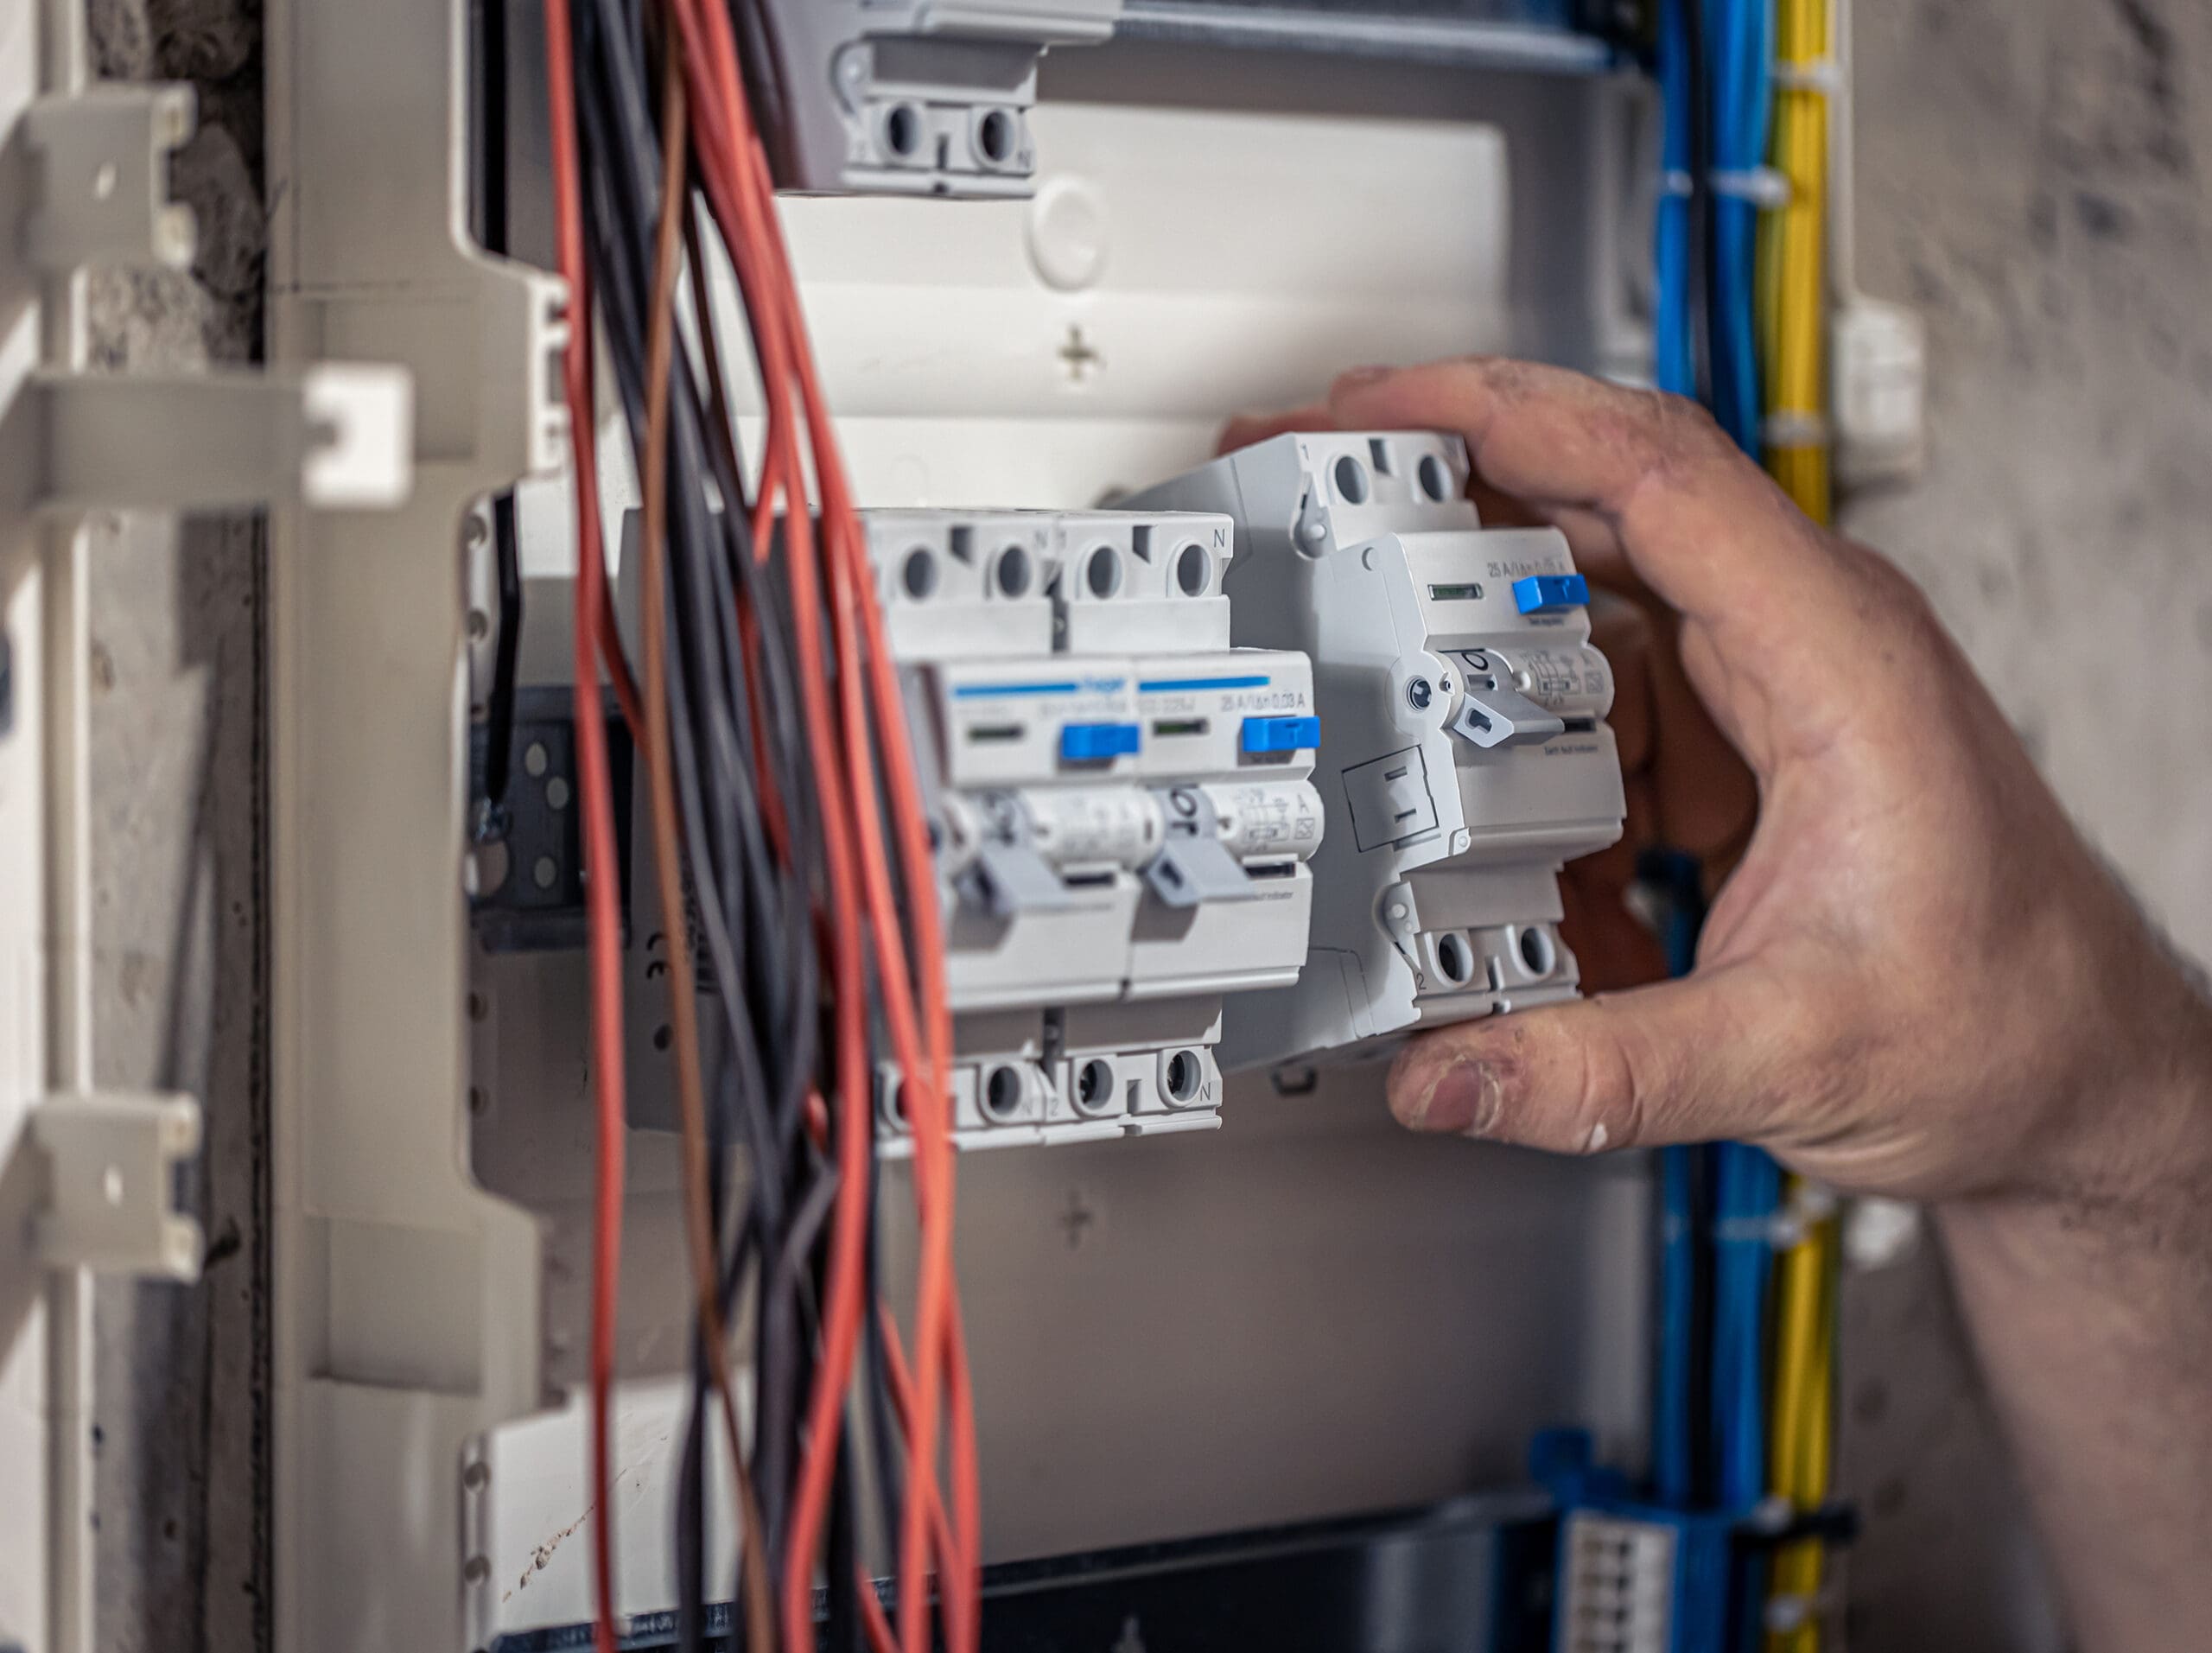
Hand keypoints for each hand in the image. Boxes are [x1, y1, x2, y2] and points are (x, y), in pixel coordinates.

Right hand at [1234, 359, 2211, 1205]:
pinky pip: (1593, 718)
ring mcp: (1760, 694)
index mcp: (1835, 658)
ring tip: (1384, 713)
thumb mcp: (1794, 1054)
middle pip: (1591, 510)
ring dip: (1475, 660)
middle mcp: (1796, 646)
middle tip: (1313, 488)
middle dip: (1440, 495)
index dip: (1500, 415)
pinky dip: (1527, 769)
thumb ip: (1602, 1068)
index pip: (1651, 470)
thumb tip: (1449, 1072)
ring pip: (1577, 622)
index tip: (1375, 406)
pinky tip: (1503, 849)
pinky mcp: (1731, 754)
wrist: (2083, 1084)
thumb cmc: (2014, 1028)